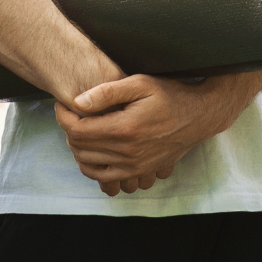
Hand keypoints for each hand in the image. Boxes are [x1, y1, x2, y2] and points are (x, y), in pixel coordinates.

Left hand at [54, 74, 245, 195]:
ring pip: (88, 164)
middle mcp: (127, 152)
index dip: (63, 116)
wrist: (199, 117)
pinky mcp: (139, 172)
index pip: (77, 129)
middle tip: (70, 113)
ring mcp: (133, 166)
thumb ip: (107, 92)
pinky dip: (90, 166)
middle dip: (68, 129)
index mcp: (124, 129)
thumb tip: (77, 102)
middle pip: (79, 147)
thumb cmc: (171, 95)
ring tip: (80, 130)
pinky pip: (104, 177)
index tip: (62, 104)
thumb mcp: (141, 83)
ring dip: (77, 148)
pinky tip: (92, 150)